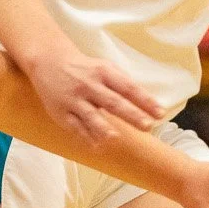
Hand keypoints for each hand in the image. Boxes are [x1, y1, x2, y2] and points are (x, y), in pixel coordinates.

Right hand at [27, 47, 163, 143]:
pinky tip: (97, 145)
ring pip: (91, 115)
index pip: (128, 87)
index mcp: (103, 72)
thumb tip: (145, 102)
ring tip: (116, 137)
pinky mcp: (61, 112)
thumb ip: (122, 82)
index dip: (145, 100)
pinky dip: (86, 137)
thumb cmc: (84, 68)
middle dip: (131, 114)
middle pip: (113, 102)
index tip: (160, 113)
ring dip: (104, 127)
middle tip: (147, 126)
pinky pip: (75, 126)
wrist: (49, 62)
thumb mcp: (104, 67)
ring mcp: (74, 99)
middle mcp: (89, 85)